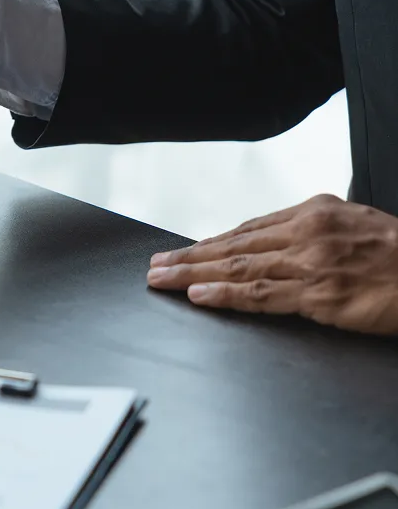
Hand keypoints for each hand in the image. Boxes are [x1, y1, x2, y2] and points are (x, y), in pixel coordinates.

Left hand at [146, 194, 397, 334]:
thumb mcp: (352, 225)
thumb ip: (311, 232)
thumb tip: (272, 243)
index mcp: (313, 211)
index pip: (248, 229)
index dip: (211, 243)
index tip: (182, 252)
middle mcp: (307, 233)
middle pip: (233, 246)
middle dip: (188, 257)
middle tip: (155, 266)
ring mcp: (311, 264)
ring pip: (238, 269)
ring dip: (193, 275)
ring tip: (163, 281)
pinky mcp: (319, 295)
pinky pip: (261, 296)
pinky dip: (225, 296)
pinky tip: (200, 297)